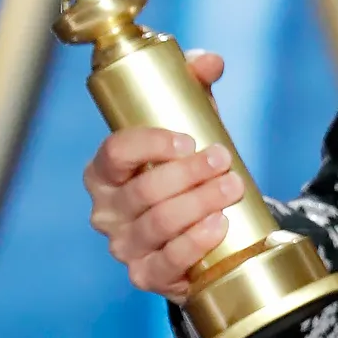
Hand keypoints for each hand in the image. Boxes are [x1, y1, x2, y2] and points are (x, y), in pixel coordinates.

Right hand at [83, 50, 241, 301]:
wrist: (206, 227)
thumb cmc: (188, 167)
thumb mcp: (192, 124)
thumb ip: (195, 87)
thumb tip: (210, 61)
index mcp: (104, 171)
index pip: (114, 153)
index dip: (149, 145)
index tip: (189, 139)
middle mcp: (106, 211)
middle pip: (144, 192)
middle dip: (190, 174)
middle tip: (225, 160)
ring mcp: (124, 246)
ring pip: (158, 224)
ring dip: (200, 203)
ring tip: (233, 187)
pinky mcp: (147, 276)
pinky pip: (167, 263)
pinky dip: (194, 243)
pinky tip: (218, 224)